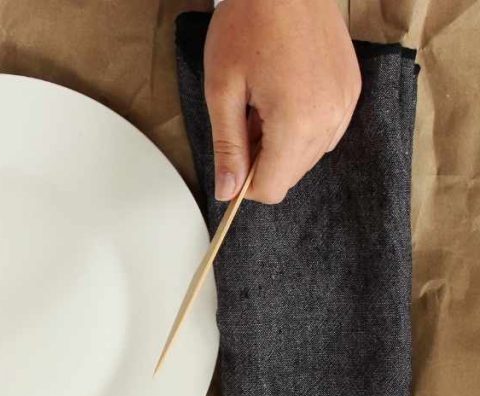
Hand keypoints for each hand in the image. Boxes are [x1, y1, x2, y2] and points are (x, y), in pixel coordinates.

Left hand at [205, 0, 360, 203]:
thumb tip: (227, 190)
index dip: (244, 183)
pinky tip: (283, 95)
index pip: (272, 188)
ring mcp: (346, 103)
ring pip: (310, 154)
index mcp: (297, 122)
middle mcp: (331, 118)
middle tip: (242, 119)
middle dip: (262, 160)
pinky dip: (302, 125)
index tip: (230, 157)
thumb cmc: (249, 25)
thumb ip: (227, 147)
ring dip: (281, 143)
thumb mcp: (222, 90)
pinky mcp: (351, 89)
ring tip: (261, 102)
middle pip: (292, 173)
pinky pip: (326, 129)